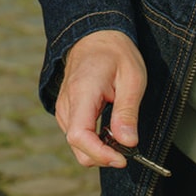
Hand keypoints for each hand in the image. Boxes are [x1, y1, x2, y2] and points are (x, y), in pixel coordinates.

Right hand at [55, 30, 147, 167]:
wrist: (95, 37)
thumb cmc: (115, 54)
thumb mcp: (132, 79)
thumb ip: (127, 113)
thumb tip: (128, 143)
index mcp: (82, 93)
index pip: (79, 136)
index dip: (100, 154)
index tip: (122, 159)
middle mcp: (67, 104)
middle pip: (78, 147)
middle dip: (103, 157)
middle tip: (128, 150)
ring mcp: (63, 109)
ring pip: (77, 146)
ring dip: (100, 150)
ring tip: (121, 134)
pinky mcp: (66, 113)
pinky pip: (78, 137)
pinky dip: (95, 143)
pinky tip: (110, 131)